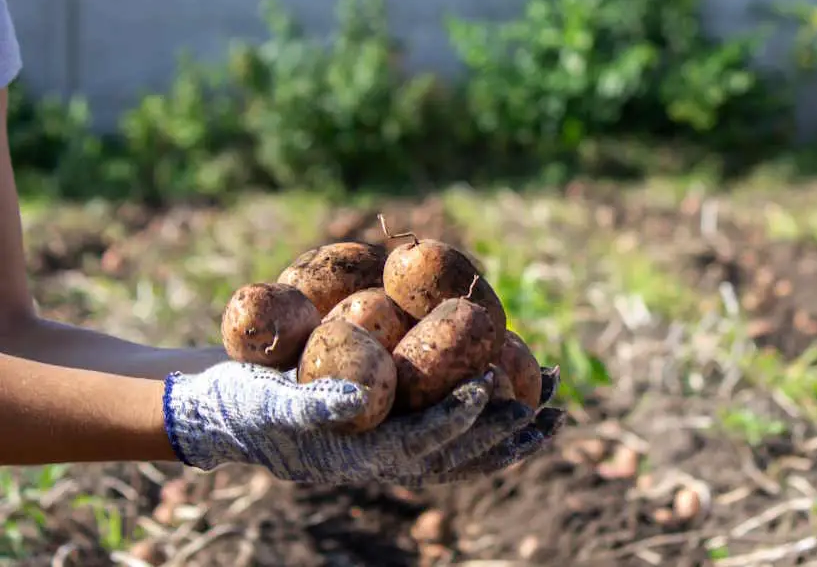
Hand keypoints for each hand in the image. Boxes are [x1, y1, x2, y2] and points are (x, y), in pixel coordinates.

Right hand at [162, 361, 564, 485]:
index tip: (489, 387)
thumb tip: (357, 402)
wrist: (230, 409)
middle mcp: (388, 458)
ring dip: (512, 429)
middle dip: (507, 433)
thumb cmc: (247, 403)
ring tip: (557, 407)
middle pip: (461, 453)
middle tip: (551, 408)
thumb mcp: (270, 401)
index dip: (458, 419)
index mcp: (362, 457)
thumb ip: (311, 404)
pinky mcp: (398, 425)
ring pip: (467, 445)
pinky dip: (489, 412)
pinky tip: (517, 388)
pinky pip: (454, 425)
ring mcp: (396, 444)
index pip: (422, 442)